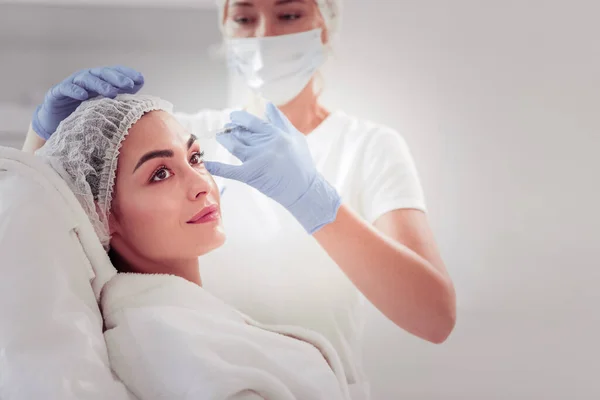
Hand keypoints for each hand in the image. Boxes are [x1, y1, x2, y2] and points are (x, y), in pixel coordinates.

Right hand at [32, 65, 143, 139]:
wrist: (56, 124)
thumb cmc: (83, 114)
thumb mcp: (104, 107)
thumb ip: (121, 99)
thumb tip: (140, 89)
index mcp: (99, 82)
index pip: (114, 74)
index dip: (126, 74)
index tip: (140, 79)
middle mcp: (86, 80)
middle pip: (102, 74)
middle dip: (116, 78)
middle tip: (129, 85)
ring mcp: (71, 85)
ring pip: (86, 80)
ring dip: (99, 84)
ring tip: (111, 91)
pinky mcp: (56, 94)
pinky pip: (65, 89)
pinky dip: (74, 90)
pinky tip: (83, 94)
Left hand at [204, 103, 340, 233]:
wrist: (304, 190)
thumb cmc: (301, 164)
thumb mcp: (296, 137)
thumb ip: (280, 120)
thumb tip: (267, 105)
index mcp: (276, 134)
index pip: (252, 121)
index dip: (240, 118)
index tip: (233, 117)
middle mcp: (265, 144)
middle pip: (242, 133)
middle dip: (232, 129)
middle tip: (226, 128)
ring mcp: (257, 159)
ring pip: (234, 145)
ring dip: (225, 140)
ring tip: (220, 137)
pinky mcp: (251, 175)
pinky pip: (230, 169)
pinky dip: (217, 167)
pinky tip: (207, 163)